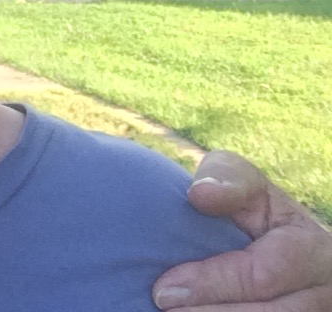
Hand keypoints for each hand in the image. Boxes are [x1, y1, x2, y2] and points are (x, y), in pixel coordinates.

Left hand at [152, 150, 331, 310]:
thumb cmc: (254, 207)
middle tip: (163, 310)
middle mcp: (321, 292)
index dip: (212, 283)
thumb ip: (228, 181)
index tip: (164, 289)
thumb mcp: (247, 184)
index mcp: (311, 250)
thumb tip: (200, 195)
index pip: (263, 276)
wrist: (276, 241)